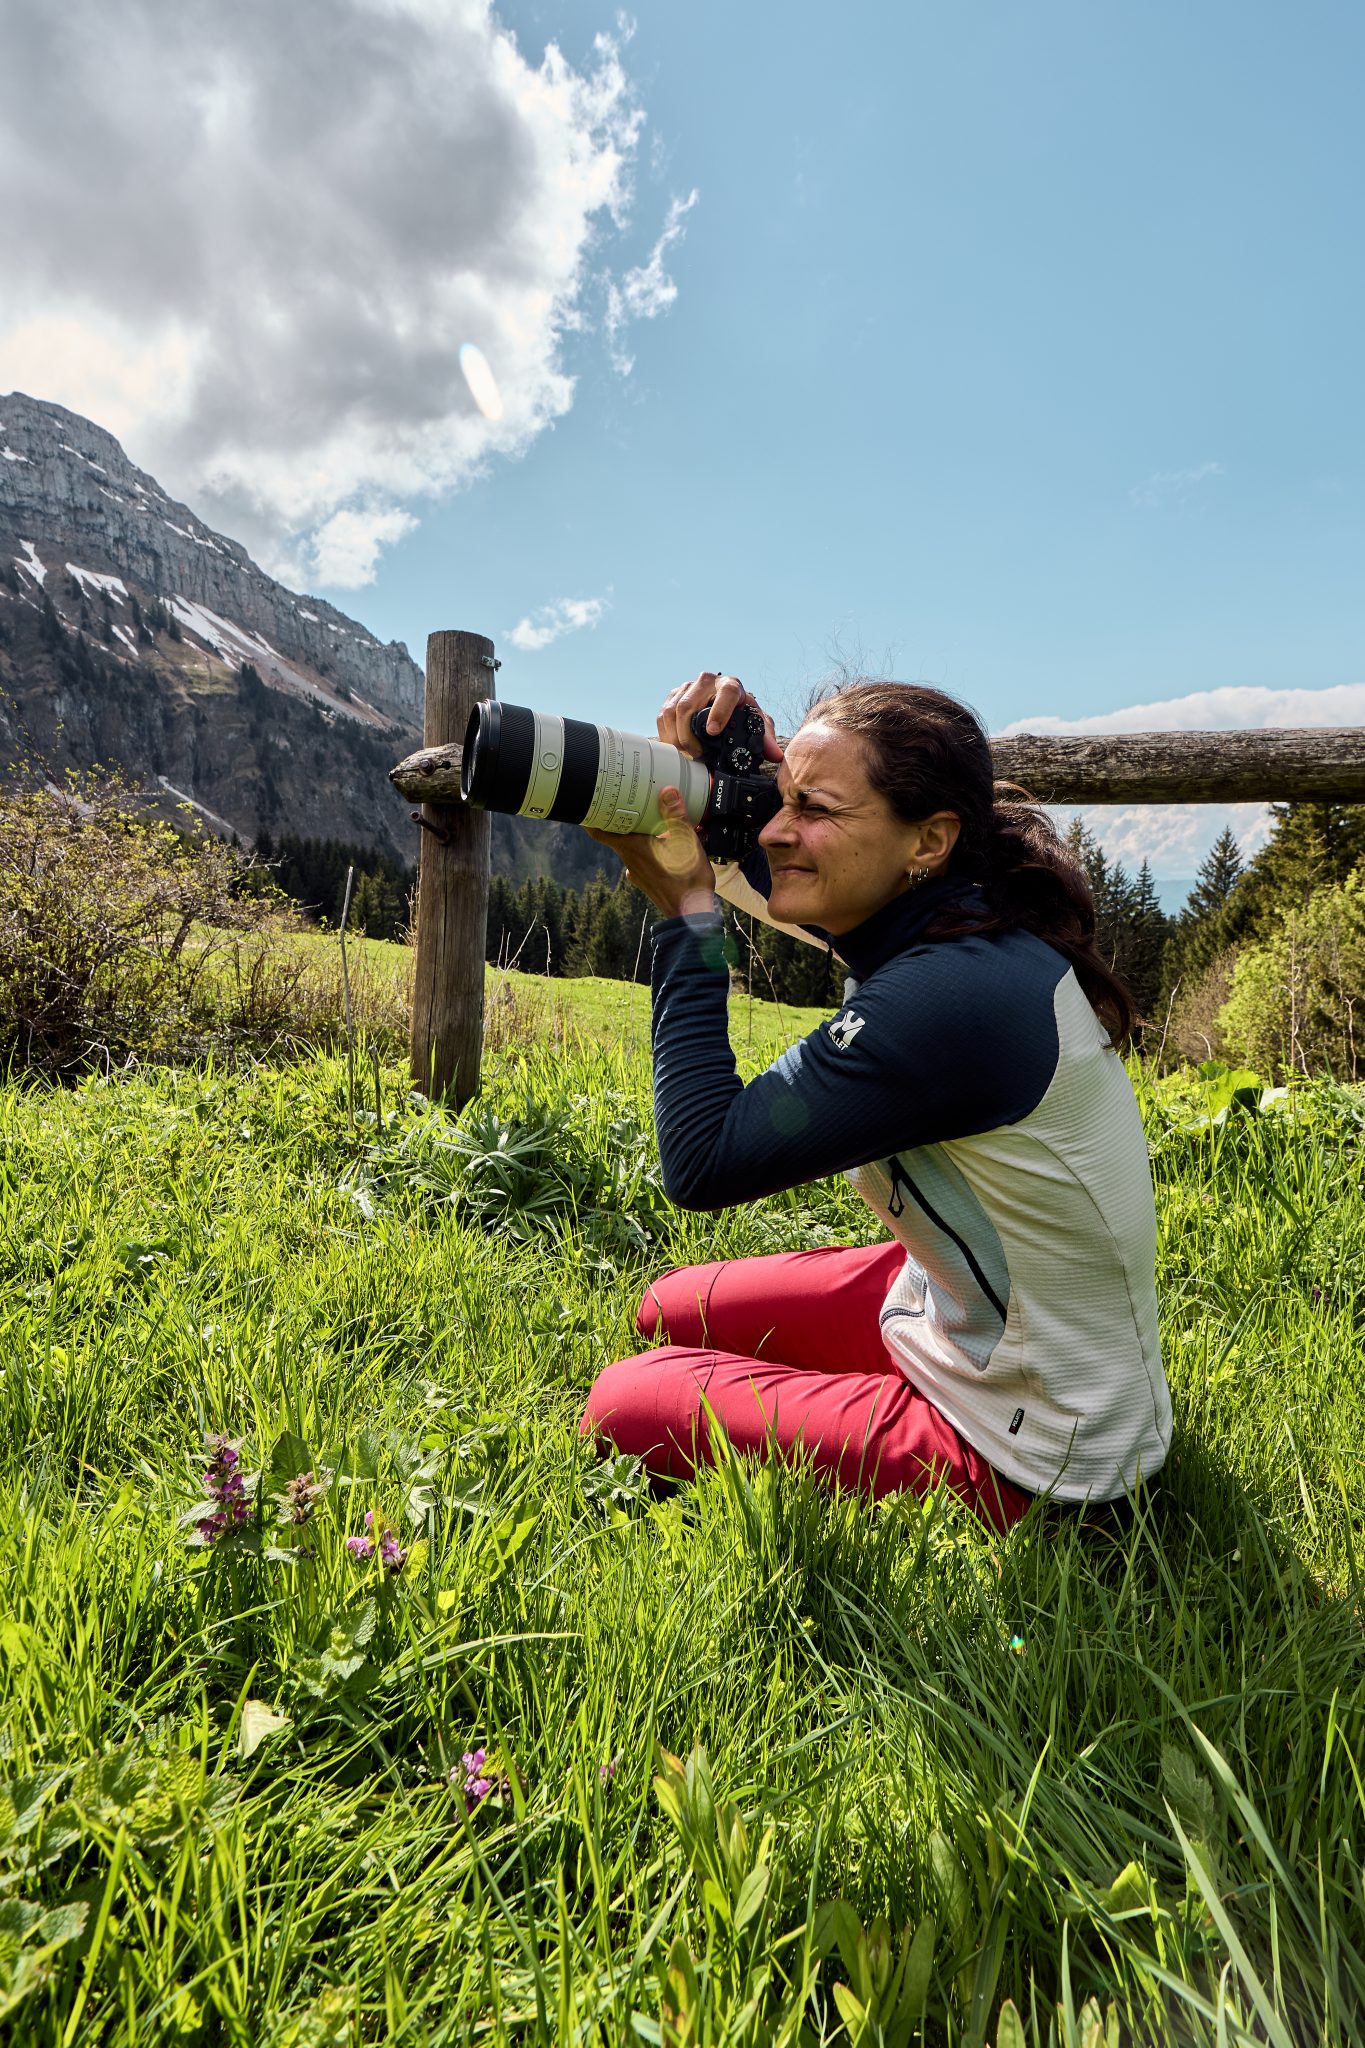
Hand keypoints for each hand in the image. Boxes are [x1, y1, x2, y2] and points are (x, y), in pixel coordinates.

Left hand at [586, 787, 717, 919]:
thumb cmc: (687, 880)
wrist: (691, 915)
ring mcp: (637, 873)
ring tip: (643, 818)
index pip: (599, 831)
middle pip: (614, 835)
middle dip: (617, 819)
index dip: (590, 816)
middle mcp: (630, 860)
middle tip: (620, 801)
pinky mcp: (646, 881)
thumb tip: (667, 792)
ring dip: (632, 834)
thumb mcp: (686, 843)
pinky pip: (641, 859)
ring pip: (628, 847)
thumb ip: (676, 816)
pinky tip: (660, 844)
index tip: (590, 802)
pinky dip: (645, 849)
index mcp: (633, 847)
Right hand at [657, 671, 783, 763]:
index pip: (726, 693)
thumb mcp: (756, 725)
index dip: (718, 712)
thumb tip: (774, 754)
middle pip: (688, 705)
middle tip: (697, 755)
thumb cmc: (741, 715)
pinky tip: (675, 746)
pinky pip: (663, 714)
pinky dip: (667, 733)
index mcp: (731, 686)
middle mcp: (707, 681)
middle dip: (689, 735)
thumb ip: (766, 739)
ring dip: (676, 737)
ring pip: (672, 711)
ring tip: (687, 753)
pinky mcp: (673, 696)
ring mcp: (687, 687)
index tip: (713, 732)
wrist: (724, 705)